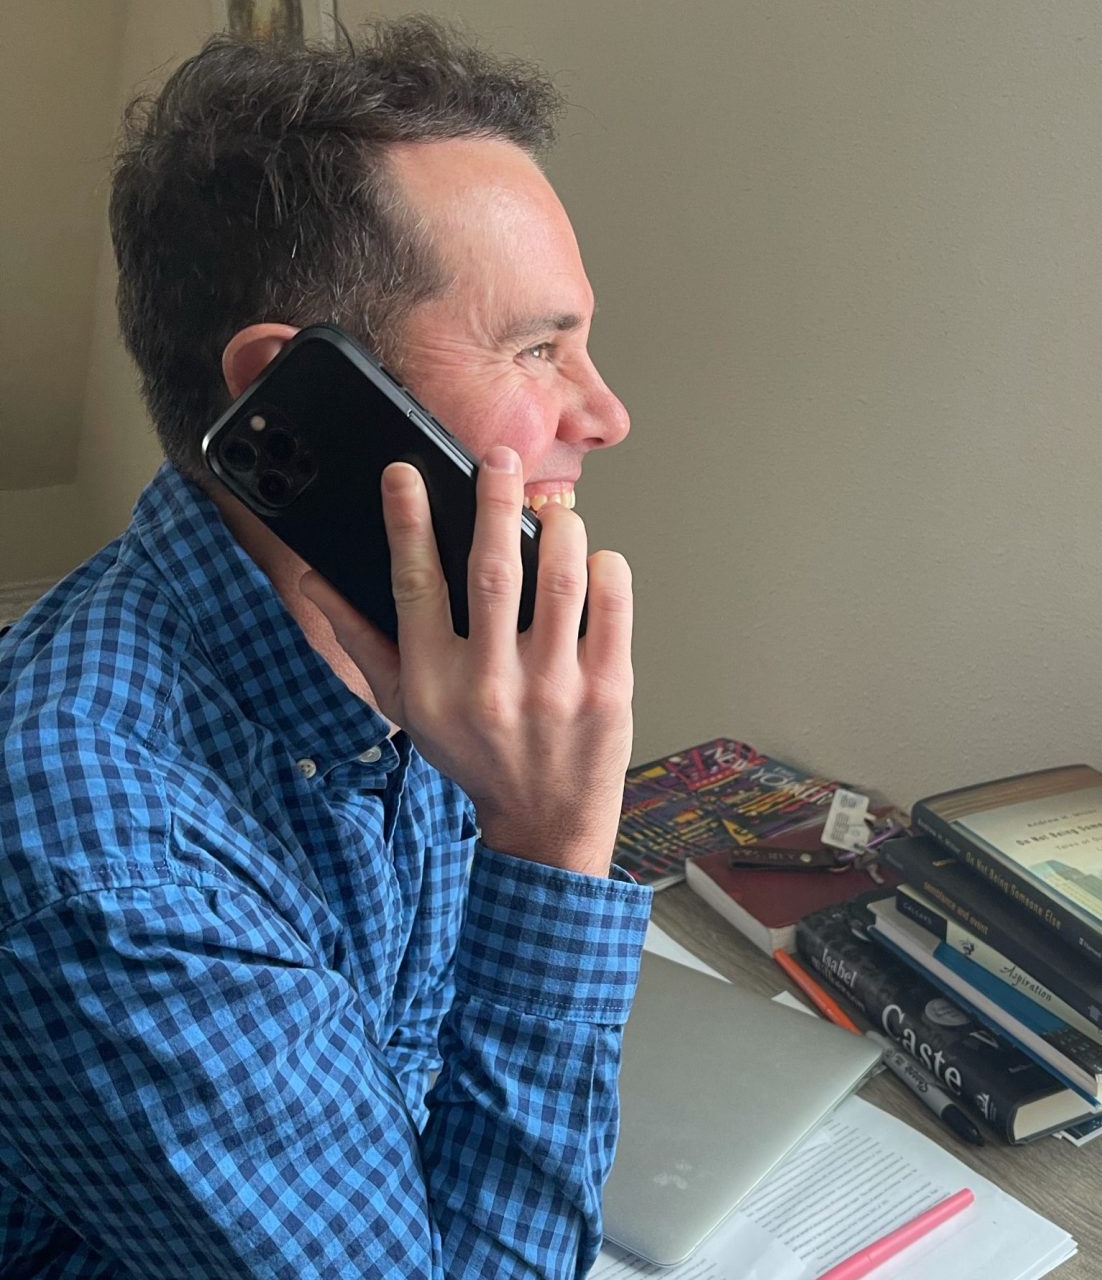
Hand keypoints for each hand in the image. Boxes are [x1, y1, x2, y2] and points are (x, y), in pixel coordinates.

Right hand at [302, 449, 633, 877]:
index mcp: (434, 682)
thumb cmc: (474, 754)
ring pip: (558, 580)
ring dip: (559, 530)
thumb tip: (312, 579)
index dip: (406, 522)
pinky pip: (611, 608)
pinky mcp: (606, 690)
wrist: (546, 821)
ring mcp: (553, 687)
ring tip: (555, 510)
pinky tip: (593, 557)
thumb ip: (359, 640)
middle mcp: (490, 684)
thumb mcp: (404, 706)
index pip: (414, 586)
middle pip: (490, 571)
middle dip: (494, 502)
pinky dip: (605, 568)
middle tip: (500, 459)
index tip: (404, 473)